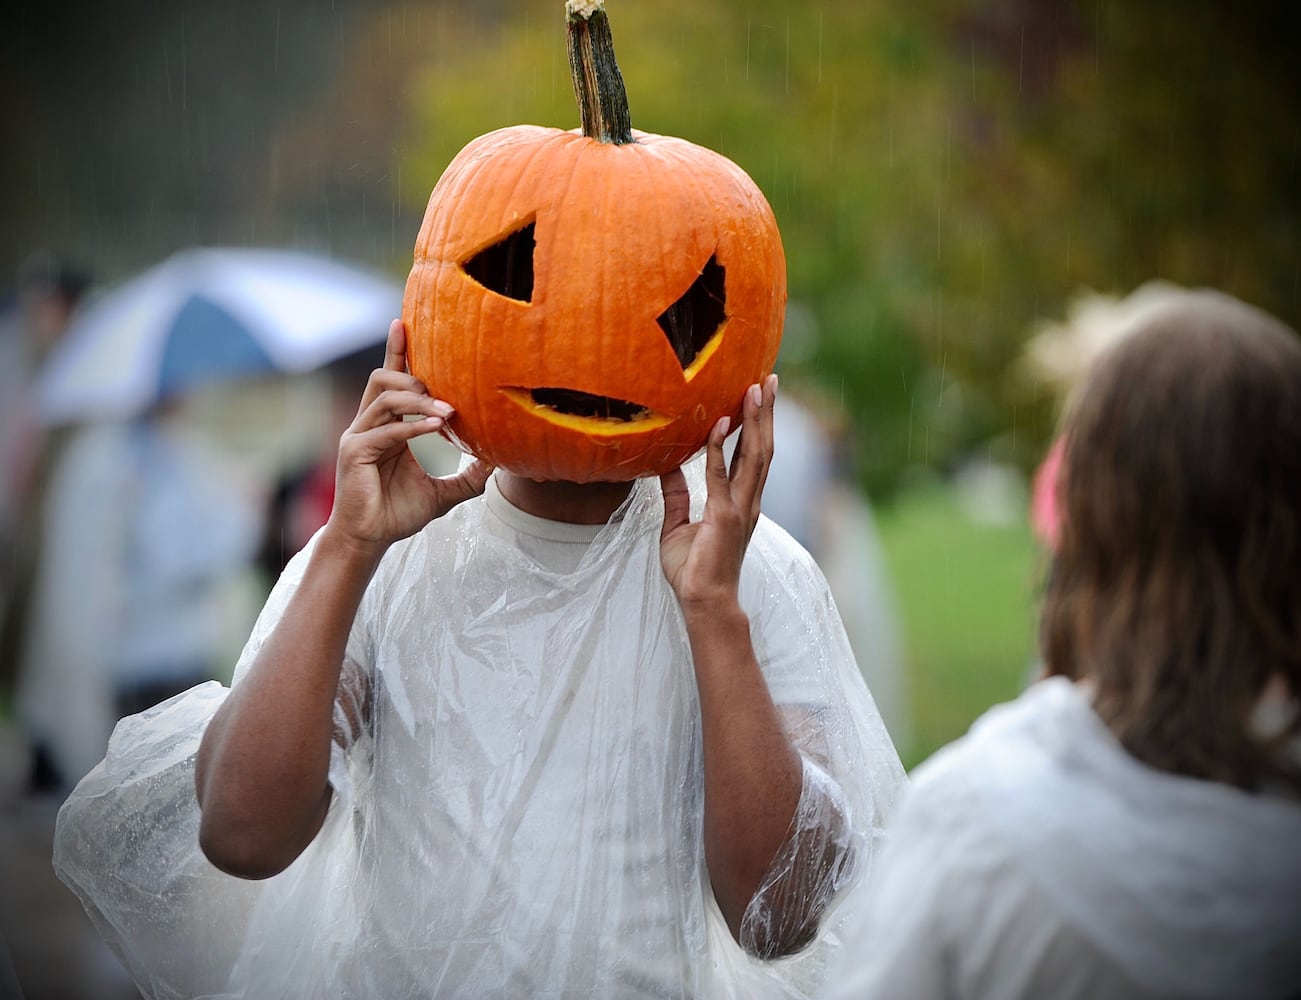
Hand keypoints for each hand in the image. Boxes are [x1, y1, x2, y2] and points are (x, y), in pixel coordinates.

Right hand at [327, 319, 490, 552]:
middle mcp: (369, 423)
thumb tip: (500, 461)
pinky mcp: (354, 453)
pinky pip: (386, 431)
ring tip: (448, 414)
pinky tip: (436, 430)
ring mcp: (359, 436)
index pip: (392, 379)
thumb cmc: (399, 512)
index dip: (397, 350)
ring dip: (419, 400)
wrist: (371, 540)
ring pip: (385, 397)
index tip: (405, 322)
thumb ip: (468, 475)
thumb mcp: (444, 490)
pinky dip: (413, 428)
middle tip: (448, 397)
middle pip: (384, 377)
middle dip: (416, 376)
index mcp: (387, 425)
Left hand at [659, 374, 776, 610]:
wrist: (703, 603)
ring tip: (756, 389)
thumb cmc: (693, 571)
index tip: (758, 395)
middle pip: (762, 448)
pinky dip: (720, 449)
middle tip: (768, 379)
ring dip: (756, 420)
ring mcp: (740, 509)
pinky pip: (721, 476)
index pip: (753, 455)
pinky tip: (720, 423)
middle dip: (766, 412)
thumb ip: (676, 495)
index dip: (756, 425)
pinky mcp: (724, 518)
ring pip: (754, 455)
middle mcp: (748, 502)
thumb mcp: (677, 525)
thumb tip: (665, 466)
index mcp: (741, 503)